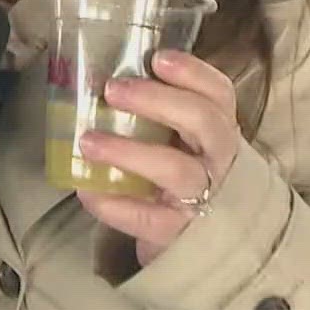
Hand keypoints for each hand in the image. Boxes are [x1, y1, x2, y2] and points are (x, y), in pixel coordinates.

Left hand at [74, 50, 241, 265]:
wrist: (200, 251)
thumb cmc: (184, 187)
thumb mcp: (186, 149)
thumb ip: (162, 120)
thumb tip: (104, 85)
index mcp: (221, 133)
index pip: (220, 95)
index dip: (193, 73)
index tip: (158, 58)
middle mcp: (220, 162)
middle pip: (203, 122)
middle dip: (157, 100)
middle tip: (113, 90)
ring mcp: (204, 201)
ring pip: (175, 169)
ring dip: (128, 151)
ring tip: (88, 141)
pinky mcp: (179, 235)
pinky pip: (146, 217)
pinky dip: (114, 203)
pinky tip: (87, 190)